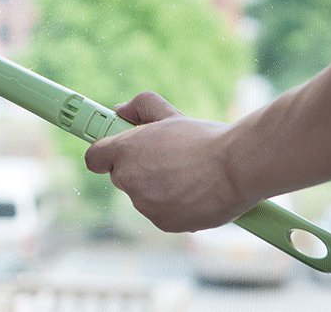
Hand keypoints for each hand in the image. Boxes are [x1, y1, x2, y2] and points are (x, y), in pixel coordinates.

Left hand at [84, 91, 259, 231]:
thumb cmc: (202, 137)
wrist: (236, 167)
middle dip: (138, 168)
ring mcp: (145, 205)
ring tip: (186, 173)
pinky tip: (194, 191)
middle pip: (121, 177)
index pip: (94, 158)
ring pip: (143, 196)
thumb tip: (120, 111)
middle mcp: (128, 181)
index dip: (104, 154)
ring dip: (157, 187)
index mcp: (124, 152)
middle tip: (166, 157)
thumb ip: (139, 107)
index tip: (116, 150)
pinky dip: (173, 205)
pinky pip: (161, 213)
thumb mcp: (168, 112)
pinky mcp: (163, 223)